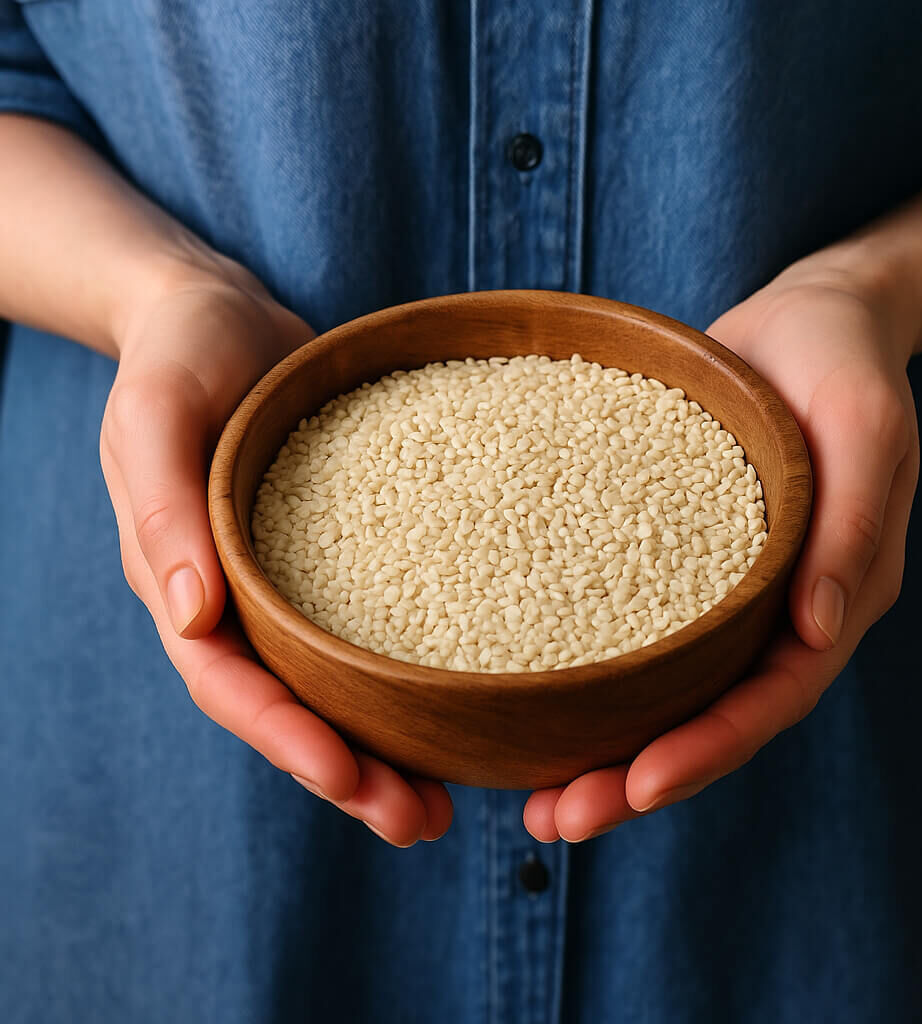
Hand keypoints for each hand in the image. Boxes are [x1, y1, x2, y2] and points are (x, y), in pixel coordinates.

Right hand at [99, 266, 452, 846]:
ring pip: (331, 684)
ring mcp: (287, 582)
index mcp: (183, 578)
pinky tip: (463, 703)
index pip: (227, 681)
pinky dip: (404, 677)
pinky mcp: (338, 554)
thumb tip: (191, 614)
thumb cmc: (180, 352)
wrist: (221, 313)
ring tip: (447, 801)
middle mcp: (237, 597)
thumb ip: (164, 507)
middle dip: (346, 772)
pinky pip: (369, 626)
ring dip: (382, 747)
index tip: (347, 779)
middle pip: (287, 706)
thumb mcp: (157, 411)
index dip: (282, 736)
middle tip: (421, 822)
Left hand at [523, 259, 920, 841]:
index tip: (636, 789)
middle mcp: (769, 613)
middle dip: (634, 779)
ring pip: (661, 691)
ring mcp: (717, 594)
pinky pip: (629, 627)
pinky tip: (520, 690)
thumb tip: (818, 634)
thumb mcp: (864, 428)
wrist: (803, 322)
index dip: (707, 751)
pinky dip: (585, 672)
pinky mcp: (669, 559)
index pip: (769, 701)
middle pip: (704, 719)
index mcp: (826, 600)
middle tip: (552, 822)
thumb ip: (853, 529)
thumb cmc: (842, 364)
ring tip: (524, 793)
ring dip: (599, 747)